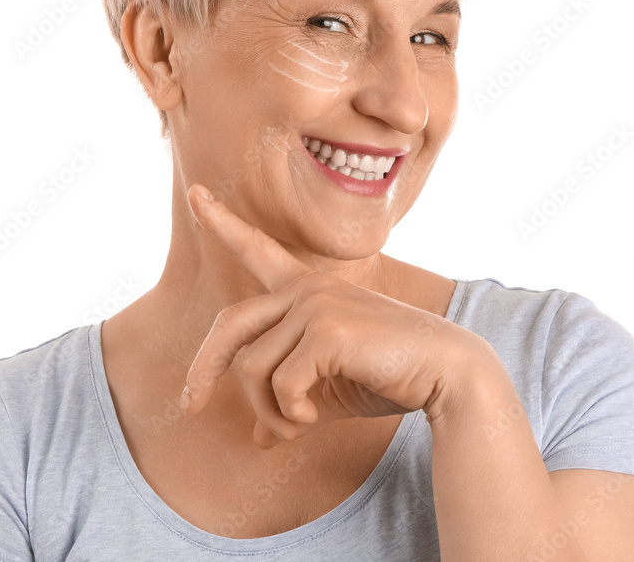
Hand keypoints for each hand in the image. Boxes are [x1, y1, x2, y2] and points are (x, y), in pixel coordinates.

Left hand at [180, 184, 460, 448]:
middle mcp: (307, 288)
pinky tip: (312, 418)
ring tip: (296, 425)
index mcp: (307, 290)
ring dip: (267, 410)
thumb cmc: (387, 377)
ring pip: (251, 367)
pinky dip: (288, 413)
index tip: (196, 193)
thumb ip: (289, 401)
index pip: (258, 249)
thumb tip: (257, 440)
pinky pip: (280, 382)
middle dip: (202, 369)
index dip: (224, 222)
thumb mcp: (327, 390)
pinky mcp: (327, 328)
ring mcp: (316, 304)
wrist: (446, 375)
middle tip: (188, 406)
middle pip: (229, 325)